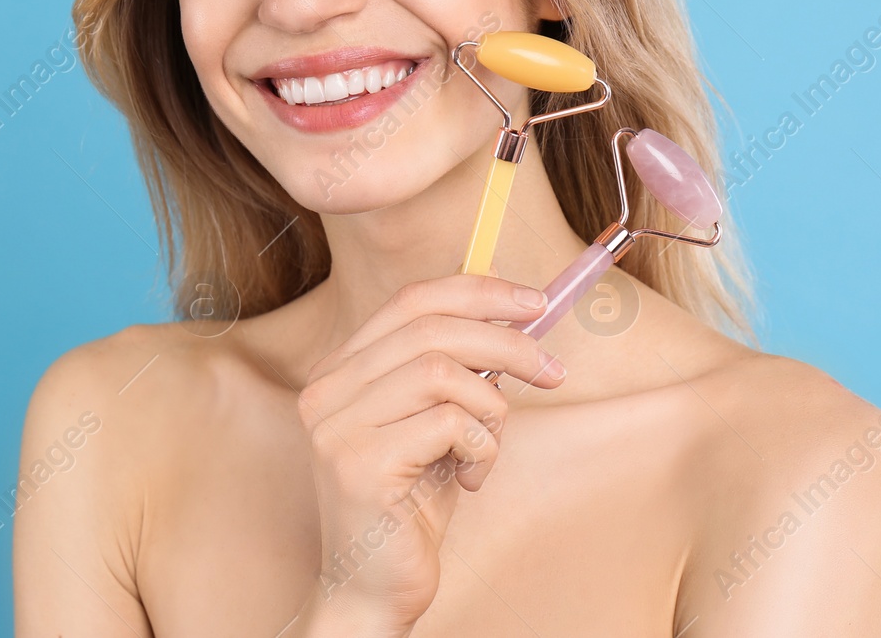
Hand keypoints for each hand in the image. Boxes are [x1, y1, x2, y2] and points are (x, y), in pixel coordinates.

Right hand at [293, 274, 566, 634]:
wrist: (373, 588)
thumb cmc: (411, 504)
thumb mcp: (435, 424)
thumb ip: (455, 372)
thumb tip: (517, 319)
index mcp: (342, 370)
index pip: (411, 300)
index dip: (477, 292)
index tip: (533, 303)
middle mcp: (328, 390)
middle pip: (431, 328)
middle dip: (506, 343)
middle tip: (552, 372)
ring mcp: (337, 427)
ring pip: (442, 372)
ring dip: (491, 409)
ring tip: (489, 447)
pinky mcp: (360, 466)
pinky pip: (449, 424)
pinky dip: (481, 447)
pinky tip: (471, 478)